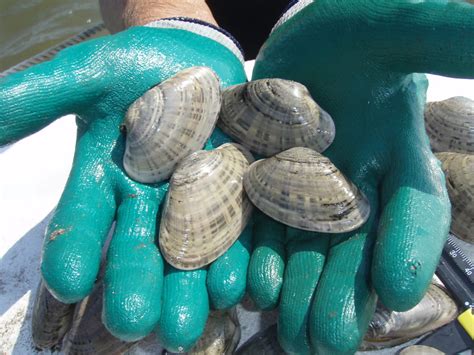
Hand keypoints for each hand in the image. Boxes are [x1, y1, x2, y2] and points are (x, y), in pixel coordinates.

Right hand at [0, 17, 250, 351]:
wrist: (195, 60)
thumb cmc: (137, 67)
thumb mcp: (88, 75)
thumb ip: (39, 98)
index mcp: (107, 182)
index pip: (84, 223)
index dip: (75, 250)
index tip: (69, 283)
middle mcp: (150, 203)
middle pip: (140, 250)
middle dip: (136, 286)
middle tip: (135, 325)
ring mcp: (198, 201)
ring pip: (192, 252)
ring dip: (190, 288)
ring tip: (189, 322)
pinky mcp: (239, 193)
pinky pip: (240, 231)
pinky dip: (240, 259)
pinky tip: (239, 284)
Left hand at [248, 1, 473, 352]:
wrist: (305, 44)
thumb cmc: (357, 30)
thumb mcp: (403, 23)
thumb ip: (445, 34)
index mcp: (395, 151)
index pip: (413, 204)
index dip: (411, 245)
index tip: (401, 289)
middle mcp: (351, 179)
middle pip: (352, 243)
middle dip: (342, 292)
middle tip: (331, 340)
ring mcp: (301, 181)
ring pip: (305, 245)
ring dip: (299, 291)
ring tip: (292, 331)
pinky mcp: (258, 176)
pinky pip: (259, 223)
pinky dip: (257, 256)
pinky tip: (255, 288)